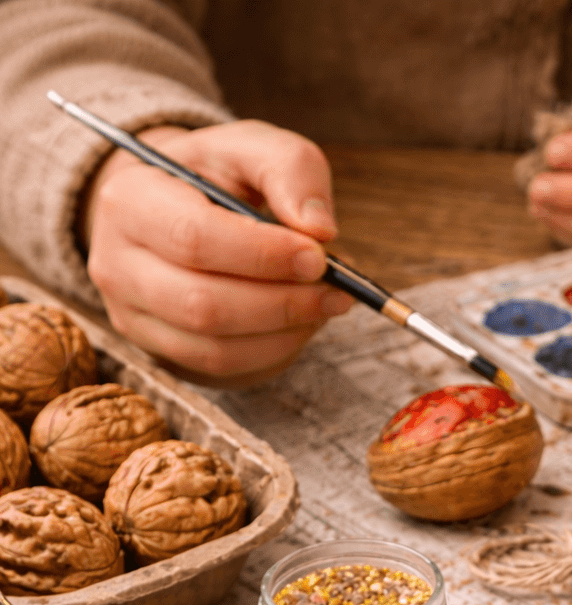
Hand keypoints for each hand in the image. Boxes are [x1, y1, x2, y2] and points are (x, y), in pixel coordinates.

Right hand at [81, 120, 352, 384]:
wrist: (173, 206)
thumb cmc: (214, 175)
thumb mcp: (250, 148)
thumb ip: (290, 170)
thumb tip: (320, 230)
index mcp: (129, 202)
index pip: (194, 239)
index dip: (263, 255)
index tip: (318, 256)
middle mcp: (117, 266)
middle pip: (203, 305)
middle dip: (281, 303)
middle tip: (335, 291)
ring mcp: (133, 319)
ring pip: (215, 348)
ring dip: (283, 333)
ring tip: (323, 305)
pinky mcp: (160, 353)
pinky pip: (222, 370)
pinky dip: (272, 351)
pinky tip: (297, 324)